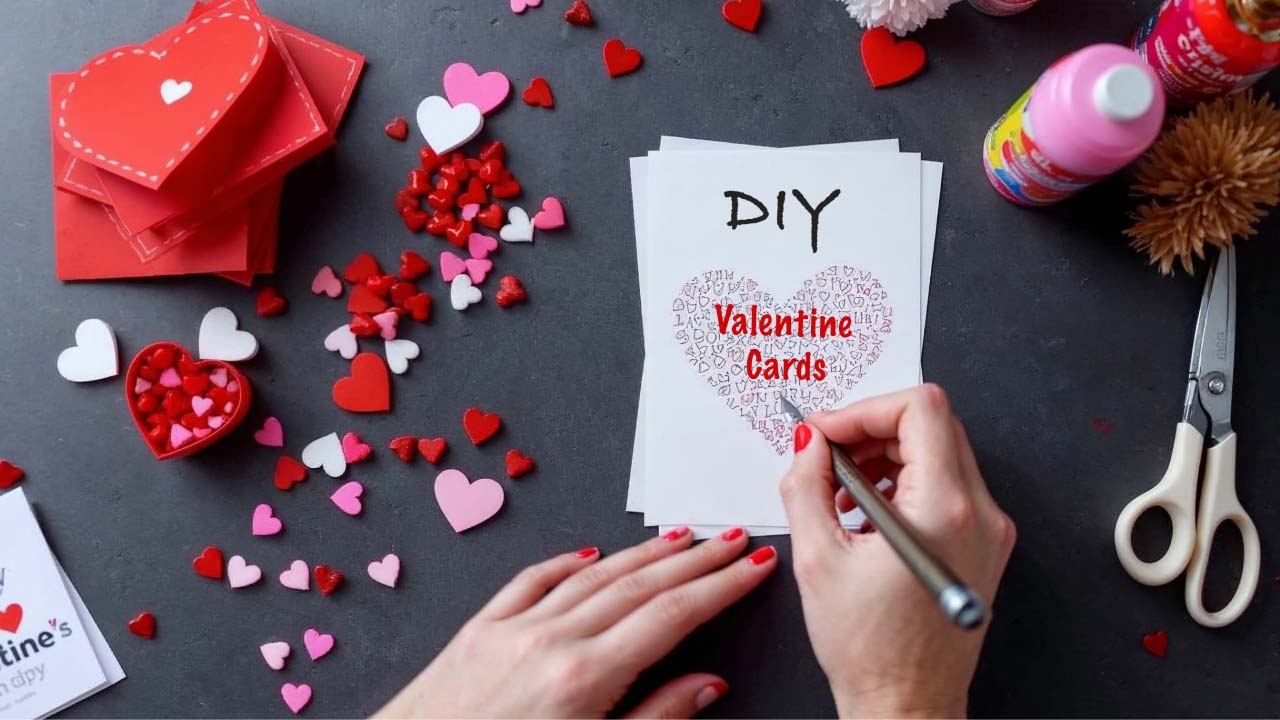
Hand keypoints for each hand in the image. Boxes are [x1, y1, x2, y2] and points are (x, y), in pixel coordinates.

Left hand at [375, 529, 776, 718]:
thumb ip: (656, 719)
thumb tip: (707, 684)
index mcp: (584, 678)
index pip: (671, 615)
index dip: (720, 588)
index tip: (751, 567)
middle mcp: (550, 640)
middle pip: (639, 585)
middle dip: (694, 561)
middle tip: (732, 541)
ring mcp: (511, 628)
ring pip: (592, 575)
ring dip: (643, 554)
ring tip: (681, 538)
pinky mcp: (478, 629)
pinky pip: (531, 581)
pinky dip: (567, 562)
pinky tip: (591, 553)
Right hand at [780, 384, 1015, 717]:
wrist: (907, 705)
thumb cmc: (870, 650)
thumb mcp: (818, 558)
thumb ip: (806, 483)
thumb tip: (806, 442)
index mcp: (944, 510)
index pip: (919, 408)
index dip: (864, 409)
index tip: (827, 432)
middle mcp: (980, 513)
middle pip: (932, 423)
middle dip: (872, 429)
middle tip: (827, 454)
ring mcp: (989, 529)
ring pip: (940, 450)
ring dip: (885, 456)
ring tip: (842, 494)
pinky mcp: (985, 543)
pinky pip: (947, 485)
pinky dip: (903, 482)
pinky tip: (866, 515)